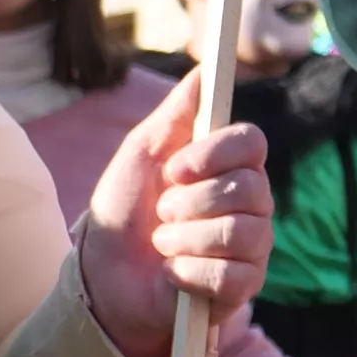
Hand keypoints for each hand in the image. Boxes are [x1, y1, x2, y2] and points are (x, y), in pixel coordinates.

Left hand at [78, 74, 271, 356]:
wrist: (104, 276)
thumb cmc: (124, 211)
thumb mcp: (141, 153)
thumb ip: (176, 113)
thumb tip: (205, 69)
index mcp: (231, 167)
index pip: (252, 143)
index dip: (215, 154)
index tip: (176, 168)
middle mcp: (251, 204)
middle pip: (247, 188)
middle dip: (190, 202)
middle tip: (162, 212)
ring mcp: (252, 246)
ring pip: (238, 232)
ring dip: (183, 239)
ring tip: (163, 245)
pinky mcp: (243, 286)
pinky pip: (229, 273)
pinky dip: (187, 273)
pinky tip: (174, 274)